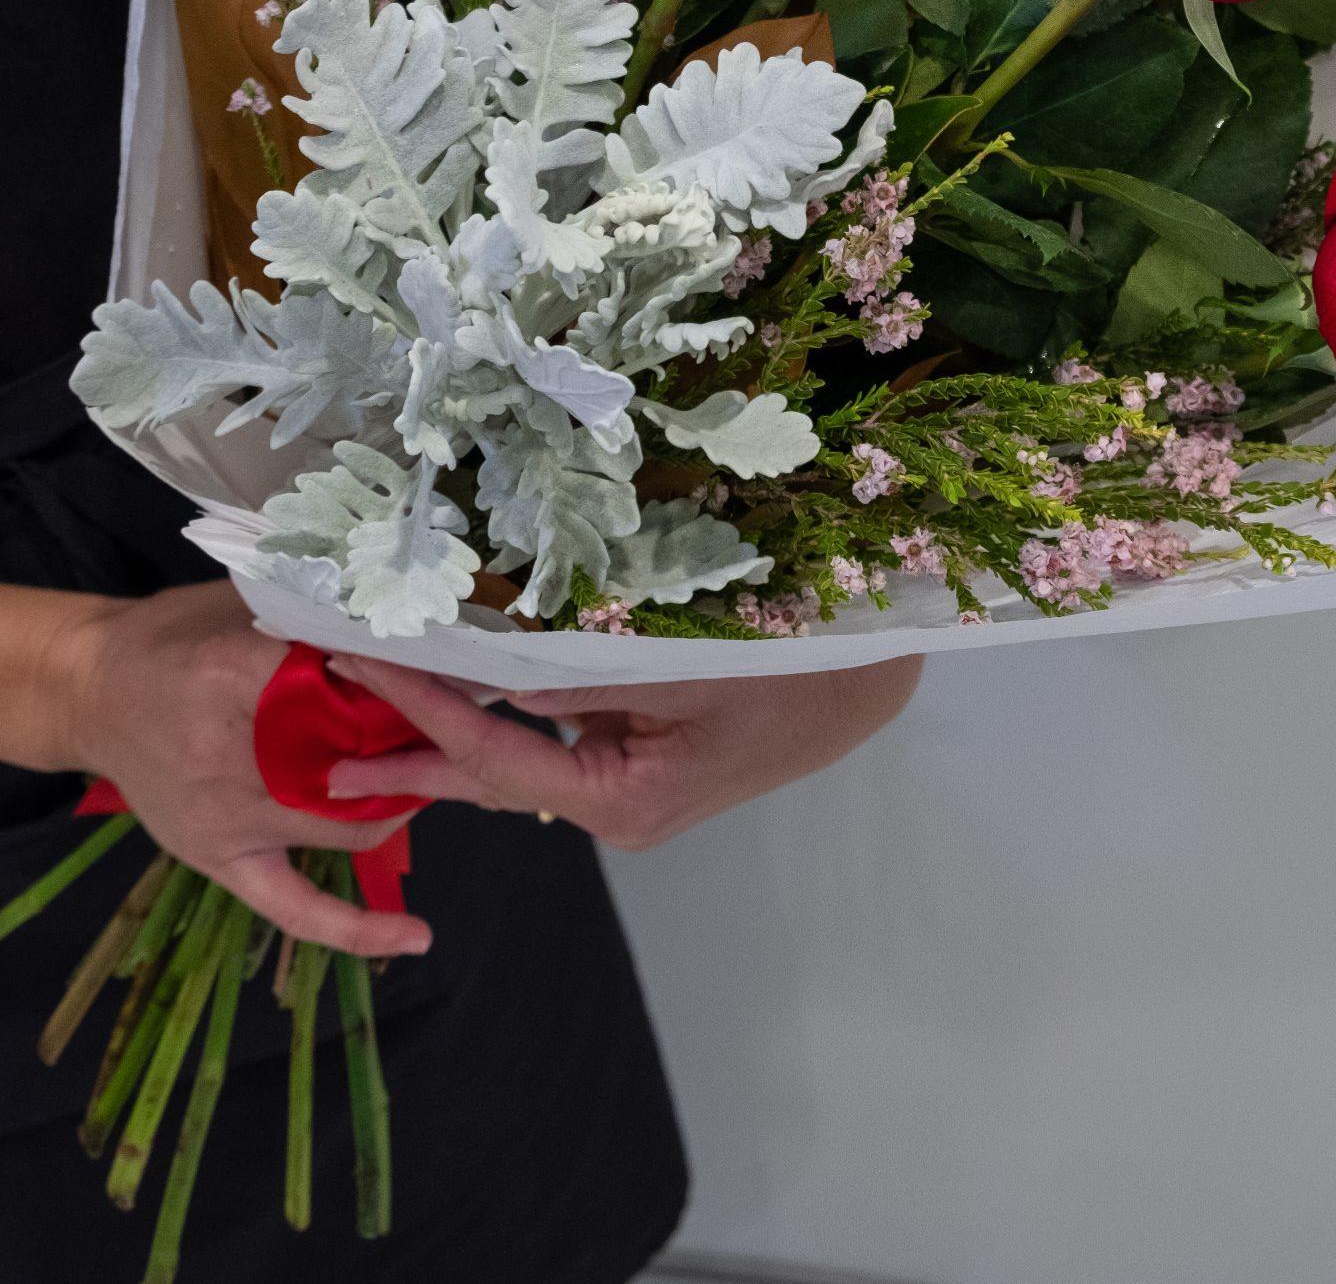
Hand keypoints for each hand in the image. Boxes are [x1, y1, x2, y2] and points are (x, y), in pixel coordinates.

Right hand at [58, 583, 431, 960]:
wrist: (94, 691)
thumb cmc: (176, 636)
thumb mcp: (244, 602)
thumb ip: (316, 614)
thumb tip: (404, 620)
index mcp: (230, 673)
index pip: (344, 682)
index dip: (399, 679)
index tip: (438, 672)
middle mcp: (227, 755)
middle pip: (355, 763)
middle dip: (412, 748)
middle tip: (451, 728)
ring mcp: (224, 819)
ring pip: (344, 826)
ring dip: (399, 803)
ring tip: (432, 777)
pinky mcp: (218, 859)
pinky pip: (295, 907)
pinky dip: (356, 929)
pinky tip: (416, 938)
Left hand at [326, 651, 922, 847]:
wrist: (869, 676)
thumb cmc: (790, 667)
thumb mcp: (684, 666)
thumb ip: (584, 675)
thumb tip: (492, 674)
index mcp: (620, 802)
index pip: (492, 754)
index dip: (420, 706)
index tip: (355, 665)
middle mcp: (614, 812)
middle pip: (491, 776)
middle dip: (408, 748)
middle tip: (324, 734)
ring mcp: (629, 794)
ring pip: (519, 758)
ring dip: (452, 727)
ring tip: (370, 704)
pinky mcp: (643, 765)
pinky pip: (557, 742)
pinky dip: (507, 715)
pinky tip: (465, 688)